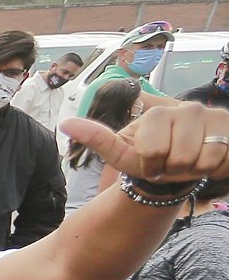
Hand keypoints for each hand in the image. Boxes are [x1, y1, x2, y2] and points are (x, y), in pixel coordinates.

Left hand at [60, 100, 228, 184]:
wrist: (190, 161)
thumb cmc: (155, 158)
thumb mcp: (125, 153)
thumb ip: (99, 139)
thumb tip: (65, 123)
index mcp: (154, 115)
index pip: (149, 152)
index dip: (149, 165)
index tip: (151, 160)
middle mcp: (183, 109)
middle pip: (174, 159)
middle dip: (170, 170)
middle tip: (171, 163)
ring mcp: (209, 116)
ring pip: (196, 161)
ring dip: (191, 170)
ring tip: (189, 160)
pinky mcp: (228, 125)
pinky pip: (216, 160)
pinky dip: (211, 168)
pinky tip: (207, 157)